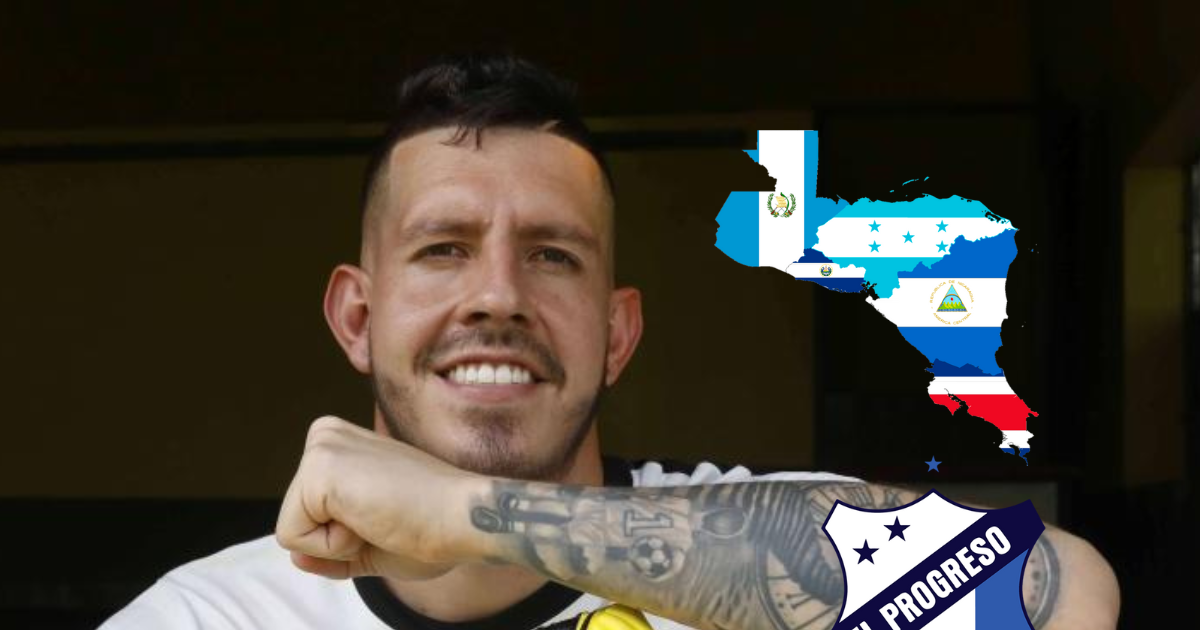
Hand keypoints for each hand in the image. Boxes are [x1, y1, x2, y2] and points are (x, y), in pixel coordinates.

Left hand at [275, 415, 483, 579]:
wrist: (463, 517)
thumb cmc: (430, 526)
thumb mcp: (370, 540)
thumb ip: (329, 549)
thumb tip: (294, 558)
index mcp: (339, 444)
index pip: (307, 515)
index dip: (344, 537)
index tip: (388, 513)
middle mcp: (326, 435)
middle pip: (296, 521)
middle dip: (338, 539)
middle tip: (386, 517)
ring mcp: (321, 447)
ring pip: (293, 531)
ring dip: (338, 544)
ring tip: (381, 516)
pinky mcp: (318, 468)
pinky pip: (294, 538)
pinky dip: (335, 547)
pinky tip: (373, 519)